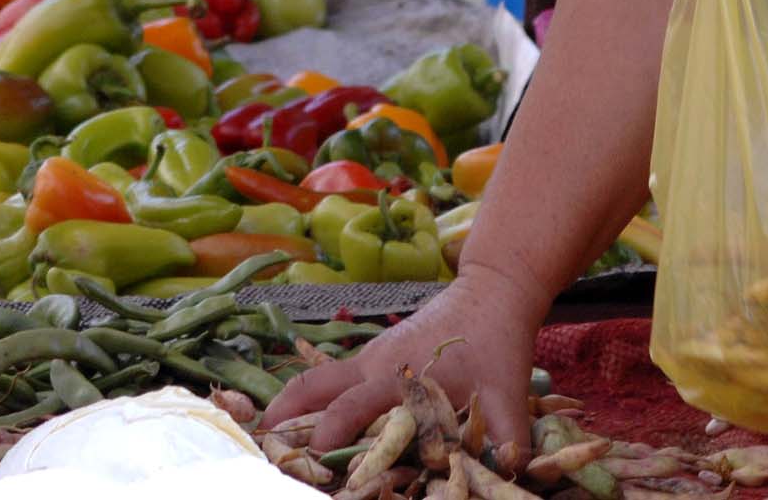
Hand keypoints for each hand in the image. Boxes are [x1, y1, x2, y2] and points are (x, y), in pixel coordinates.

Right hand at [264, 270, 542, 457]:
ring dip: (286, 406)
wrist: (489, 294)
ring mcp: (367, 360)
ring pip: (313, 380)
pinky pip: (325, 378)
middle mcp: (373, 366)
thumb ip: (508, 439)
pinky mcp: (369, 359)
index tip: (316, 459)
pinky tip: (288, 422)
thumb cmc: (496, 346)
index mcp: (401, 376)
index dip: (333, 433)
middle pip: (317, 390)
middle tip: (265, 452)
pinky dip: (301, 398)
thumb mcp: (508, 396)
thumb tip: (508, 472)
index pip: (355, 406)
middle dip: (289, 420)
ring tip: (259, 436)